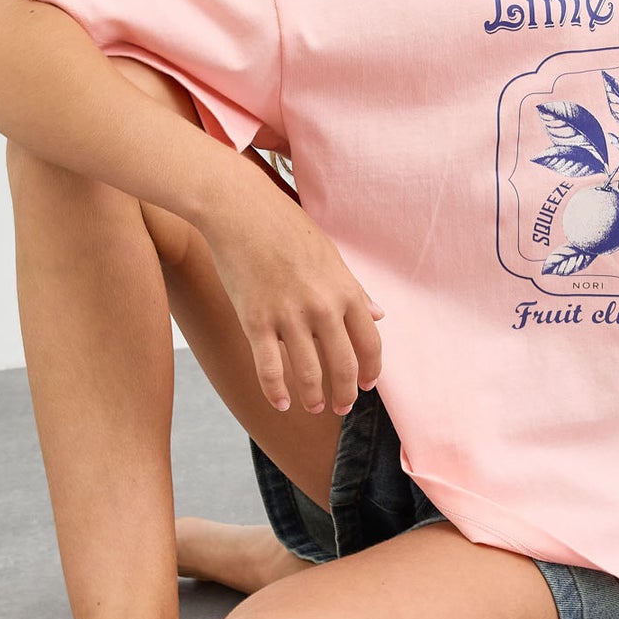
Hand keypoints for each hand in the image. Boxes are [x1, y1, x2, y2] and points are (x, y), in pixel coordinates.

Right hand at [200, 174, 384, 419]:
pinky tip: (281, 404)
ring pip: (309, 373)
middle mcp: (322, 307)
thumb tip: (379, 314)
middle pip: (343, 365)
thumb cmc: (286, 228)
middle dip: (345, 394)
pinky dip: (276, 392)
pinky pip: (269, 369)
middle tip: (342, 407)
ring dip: (314, 398)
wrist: (240, 210)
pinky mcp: (255, 321)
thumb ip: (354, 289)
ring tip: (314, 408)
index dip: (371, 370)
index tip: (367, 385)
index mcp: (345, 290)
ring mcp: (289, 316)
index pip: (369, 343)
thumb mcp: (331, 255)